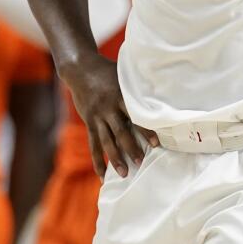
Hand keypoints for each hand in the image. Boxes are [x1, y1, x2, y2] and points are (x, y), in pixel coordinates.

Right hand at [61, 53, 158, 178]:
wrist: (80, 68)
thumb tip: (163, 91)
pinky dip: (97, 160)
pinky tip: (101, 175)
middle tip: (141, 162)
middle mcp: (107, 107)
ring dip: (115, 158)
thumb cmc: (106, 71)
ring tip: (124, 173)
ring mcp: (96, 116)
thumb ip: (137, 87)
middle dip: (131, 148)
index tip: (156, 143)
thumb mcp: (123, 74)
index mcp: (119, 95)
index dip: (145, 130)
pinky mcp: (89, 121)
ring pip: (106, 141)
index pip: (135, 116)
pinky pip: (93, 144)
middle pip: (120, 131)